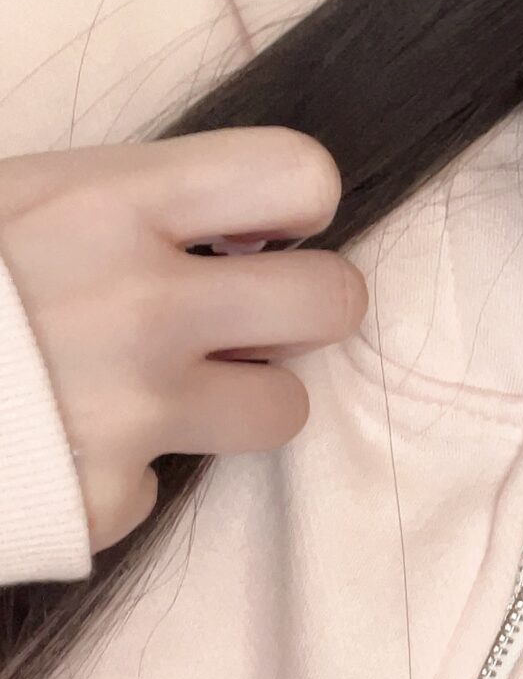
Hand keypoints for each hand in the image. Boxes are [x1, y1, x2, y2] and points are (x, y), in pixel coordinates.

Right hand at [0, 129, 369, 554]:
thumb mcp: (9, 197)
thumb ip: (115, 203)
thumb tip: (221, 220)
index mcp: (111, 202)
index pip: (299, 175)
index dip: (297, 202)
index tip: (260, 225)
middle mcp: (144, 305)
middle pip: (334, 301)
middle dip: (300, 307)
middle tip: (244, 314)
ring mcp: (132, 412)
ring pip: (282, 409)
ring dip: (235, 401)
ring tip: (152, 386)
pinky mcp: (104, 503)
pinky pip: (159, 488)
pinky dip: (118, 473)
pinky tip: (52, 446)